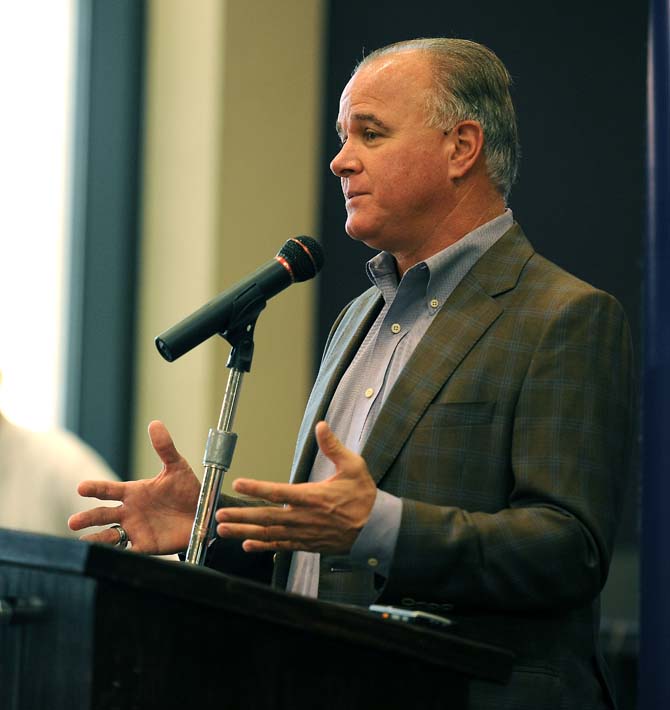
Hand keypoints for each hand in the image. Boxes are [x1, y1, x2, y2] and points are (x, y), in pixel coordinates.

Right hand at [68, 420, 200, 554]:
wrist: (203, 514)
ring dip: (97, 538)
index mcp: (134, 492)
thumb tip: (155, 423)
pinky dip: (118, 554)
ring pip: (109, 535)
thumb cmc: (187, 489)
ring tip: (85, 542)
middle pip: (103, 515)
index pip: (109, 490)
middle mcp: (130, 511)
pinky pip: (128, 552)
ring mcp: (135, 529)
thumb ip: (165, 448)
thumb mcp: (177, 467)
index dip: (95, 488)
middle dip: (88, 518)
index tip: (81, 488)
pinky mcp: (145, 546)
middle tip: (73, 522)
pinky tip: (108, 556)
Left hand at [215, 421, 376, 554]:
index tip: (239, 483)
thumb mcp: (353, 466)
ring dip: (245, 531)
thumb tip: (321, 425)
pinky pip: (281, 546)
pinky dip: (263, 546)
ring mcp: (304, 533)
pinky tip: (247, 544)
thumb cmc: (364, 496)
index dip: (257, 488)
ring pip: (269, 534)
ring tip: (224, 529)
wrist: (377, 528)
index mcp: (313, 497)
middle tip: (219, 514)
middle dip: (242, 515)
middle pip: (267, 517)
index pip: (279, 492)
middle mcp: (305, 517)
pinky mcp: (307, 544)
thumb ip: (333, 447)